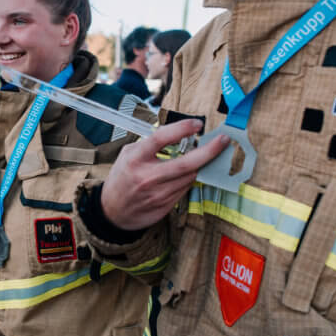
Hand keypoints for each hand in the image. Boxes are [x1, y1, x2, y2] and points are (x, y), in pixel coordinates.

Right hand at [100, 119, 229, 230]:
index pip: (161, 139)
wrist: (113, 211)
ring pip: (190, 176)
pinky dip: (190, 177)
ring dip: (199, 165)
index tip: (197, 124)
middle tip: (222, 141)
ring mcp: (158, 193)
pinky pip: (186, 188)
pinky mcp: (165, 205)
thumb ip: (149, 145)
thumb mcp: (127, 155)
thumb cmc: (122, 178)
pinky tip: (188, 172)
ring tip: (204, 155)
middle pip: (185, 163)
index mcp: (135, 159)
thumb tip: (176, 134)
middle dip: (208, 151)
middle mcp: (147, 176)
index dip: (181, 129)